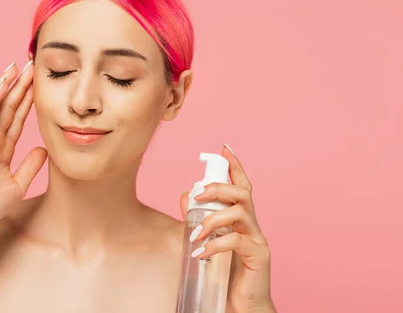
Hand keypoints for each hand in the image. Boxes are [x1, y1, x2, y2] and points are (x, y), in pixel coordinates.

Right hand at [0, 61, 47, 241]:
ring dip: (7, 86)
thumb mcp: (19, 184)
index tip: (39, 85)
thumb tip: (45, 149)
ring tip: (18, 67)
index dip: (28, 102)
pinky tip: (4, 83)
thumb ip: (31, 165)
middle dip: (21, 87)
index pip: (19, 119)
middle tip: (32, 66)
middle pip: (10, 107)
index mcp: (3, 149)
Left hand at [180, 145, 275, 312]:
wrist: (242, 307)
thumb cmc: (226, 274)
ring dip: (213, 218)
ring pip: (240, 212)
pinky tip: (202, 253)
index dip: (235, 166)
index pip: (242, 186)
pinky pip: (236, 241)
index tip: (225, 148)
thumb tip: (186, 195)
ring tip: (195, 233)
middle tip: (197, 195)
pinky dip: (215, 244)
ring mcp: (258, 240)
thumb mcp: (209, 242)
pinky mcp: (258, 257)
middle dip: (218, 188)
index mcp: (242, 220)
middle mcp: (252, 226)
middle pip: (242, 193)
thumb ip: (198, 219)